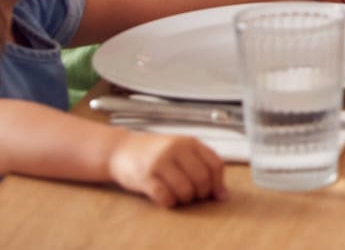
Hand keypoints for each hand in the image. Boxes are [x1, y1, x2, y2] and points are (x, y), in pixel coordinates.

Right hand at [107, 131, 227, 207]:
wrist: (121, 149)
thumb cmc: (156, 153)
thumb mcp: (181, 151)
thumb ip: (202, 166)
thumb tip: (223, 196)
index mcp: (190, 142)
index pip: (215, 164)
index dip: (218, 183)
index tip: (216, 195)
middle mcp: (176, 149)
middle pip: (202, 178)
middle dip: (202, 193)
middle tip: (194, 196)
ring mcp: (160, 162)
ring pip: (185, 189)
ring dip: (185, 199)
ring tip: (179, 196)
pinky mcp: (144, 176)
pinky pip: (165, 196)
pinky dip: (169, 202)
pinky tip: (166, 199)